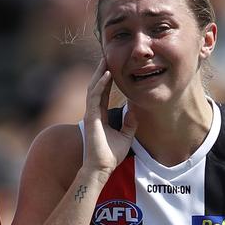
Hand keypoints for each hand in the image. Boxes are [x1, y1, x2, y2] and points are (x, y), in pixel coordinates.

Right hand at [82, 59, 137, 179]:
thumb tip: (134, 112)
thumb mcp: (126, 137)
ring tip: (105, 60)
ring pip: (93, 88)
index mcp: (100, 116)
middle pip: (96, 87)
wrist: (102, 168)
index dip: (107, 80)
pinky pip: (94, 97)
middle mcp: (93, 112)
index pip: (103, 93)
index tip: (112, 67)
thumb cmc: (111, 155)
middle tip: (107, 56)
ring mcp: (90, 114)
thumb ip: (129, 124)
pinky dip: (100, 85)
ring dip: (99, 73)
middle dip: (101, 71)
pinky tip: (106, 75)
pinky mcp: (90, 117)